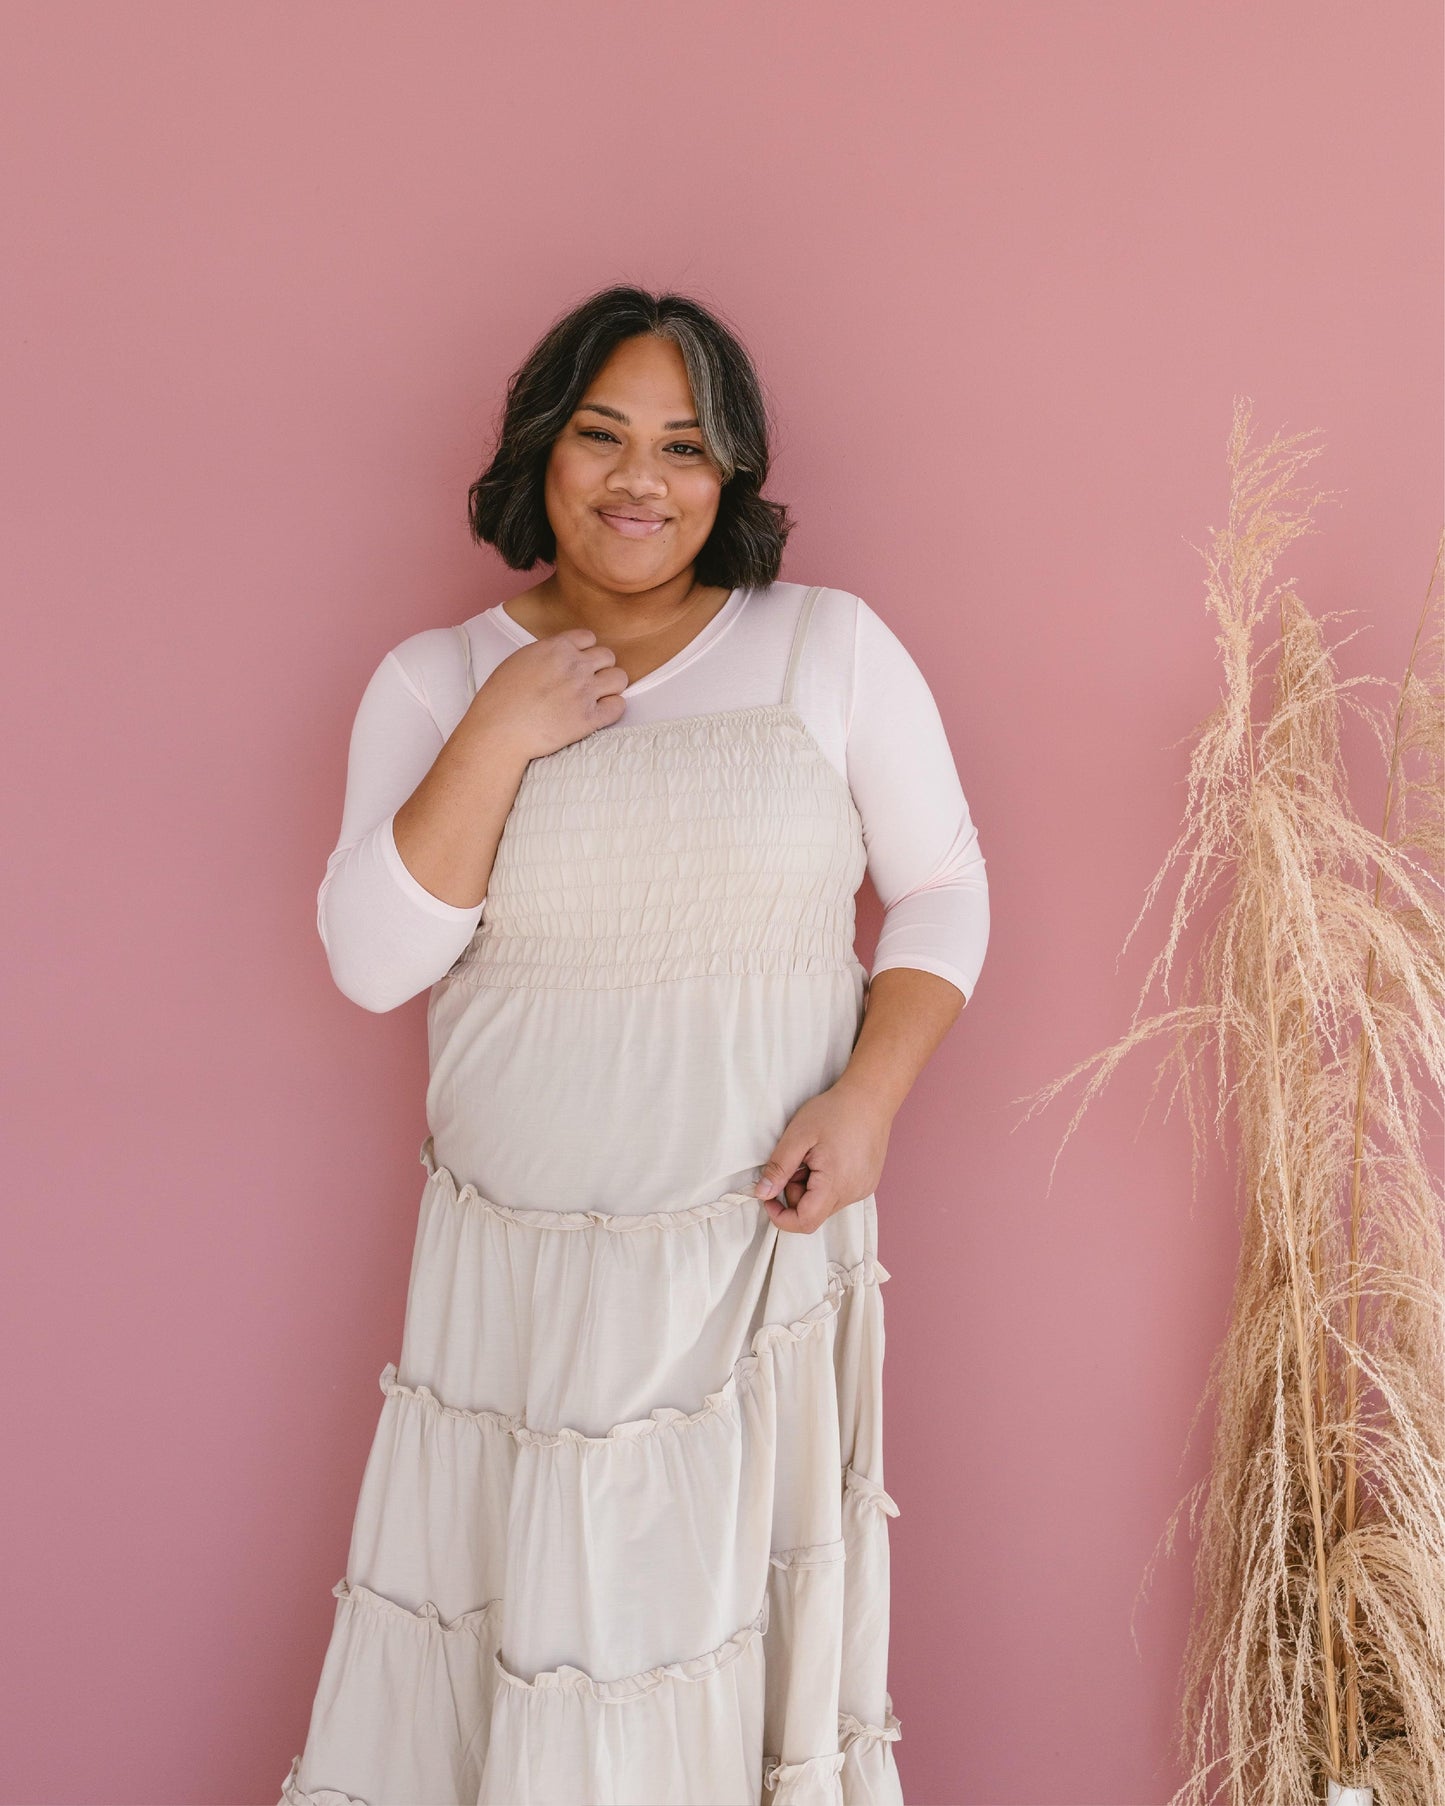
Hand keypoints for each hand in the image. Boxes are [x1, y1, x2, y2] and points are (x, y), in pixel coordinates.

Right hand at [470, 629, 628, 760]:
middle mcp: (575, 666)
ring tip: (597, 697)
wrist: (499, 729)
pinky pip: (618, 706)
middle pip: (608, 656)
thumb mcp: (520, 659)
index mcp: (557, 648)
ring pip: (619, 678)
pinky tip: (599, 713)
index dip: (585, 650)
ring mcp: (585, 692)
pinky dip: (612, 708)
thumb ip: (546, 653)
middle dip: (600, 667)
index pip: (589, 637)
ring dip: (611, 686)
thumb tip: (559, 656)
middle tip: (588, 682)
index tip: (579, 662)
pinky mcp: (589, 718)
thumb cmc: (500, 698)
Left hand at [752, 1079, 892, 1233]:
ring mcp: (863, 1189)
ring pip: (825, 1204)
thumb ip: (779, 1168)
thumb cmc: (835, 1111)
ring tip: (814, 1156)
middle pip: (813, 1213)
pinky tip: (829, 1157)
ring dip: (811, 1187)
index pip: (804, 1222)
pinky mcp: (867, 1183)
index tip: (769, 1196)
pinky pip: (839, 1194)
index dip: (781, 1216)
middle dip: (795, 1193)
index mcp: (835, 1184)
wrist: (871, 1097)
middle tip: (796, 1162)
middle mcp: (853, 1193)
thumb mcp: (798, 1135)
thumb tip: (762, 1194)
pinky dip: (826, 1183)